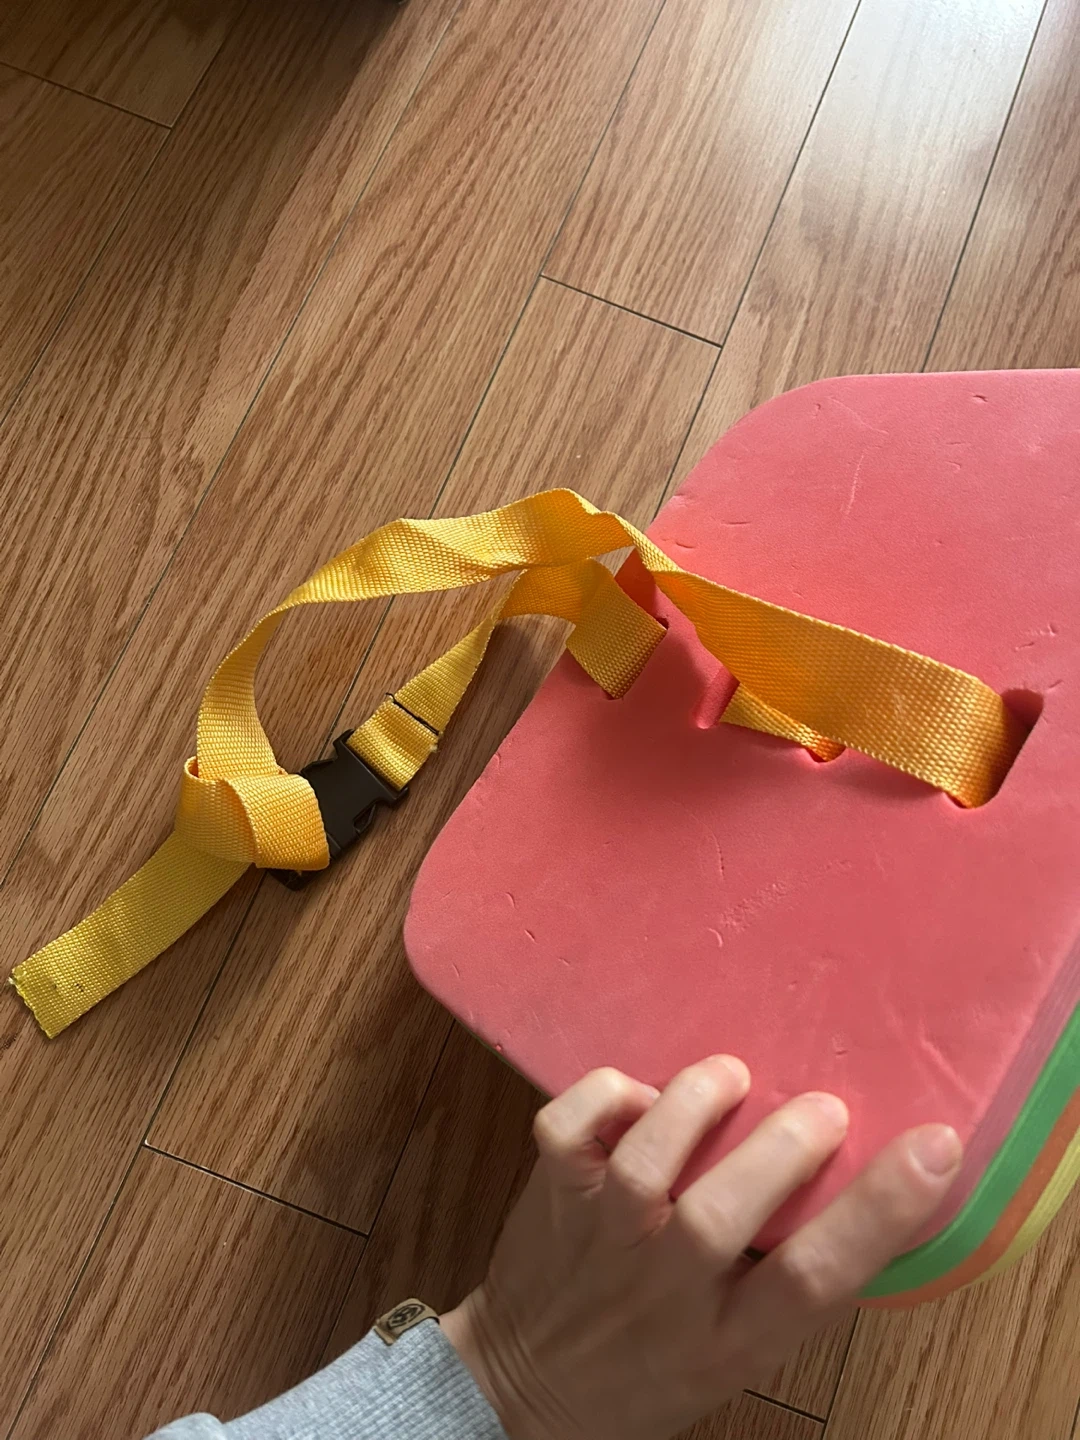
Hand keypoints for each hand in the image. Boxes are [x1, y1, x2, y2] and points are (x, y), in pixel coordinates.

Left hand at [441, 1058, 960, 1439]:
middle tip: (824, 1107)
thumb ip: (787, 1284)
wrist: (528, 1387)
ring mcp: (600, 1238)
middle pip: (722, 1214)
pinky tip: (639, 1094)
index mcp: (729, 1337)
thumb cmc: (655, 1363)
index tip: (932, 1148)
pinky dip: (604, 1096)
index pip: (814, 1280)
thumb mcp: (738, 1351)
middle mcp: (663, 1288)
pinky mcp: (551, 1193)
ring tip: (733, 1075)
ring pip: (643, 1162)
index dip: (878, 1213)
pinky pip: (568, 1128)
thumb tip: (868, 1190)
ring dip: (694, 1104)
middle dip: (781, 1148)